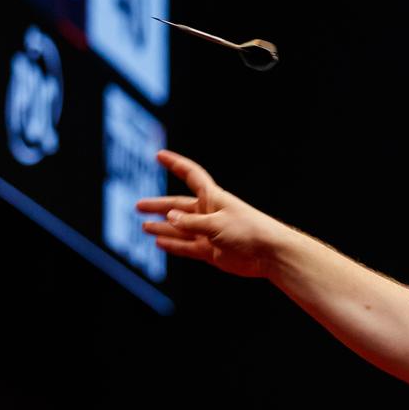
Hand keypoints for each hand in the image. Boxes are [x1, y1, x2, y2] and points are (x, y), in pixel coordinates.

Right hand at [136, 150, 285, 277]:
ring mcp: (210, 233)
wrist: (270, 254)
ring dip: (163, 227)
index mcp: (213, 198)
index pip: (191, 175)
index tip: (159, 155)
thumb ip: (191, 222)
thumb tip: (169, 217)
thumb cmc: (249, 231)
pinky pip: (187, 247)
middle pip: (179, 206)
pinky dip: (173, 245)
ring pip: (181, 228)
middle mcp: (210, 213)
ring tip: (144, 226)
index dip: (175, 164)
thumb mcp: (216, 224)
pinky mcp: (212, 251)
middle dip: (159, 205)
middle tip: (139, 206)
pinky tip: (159, 242)